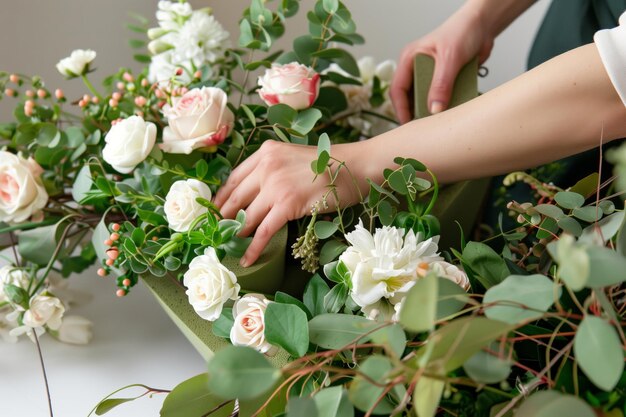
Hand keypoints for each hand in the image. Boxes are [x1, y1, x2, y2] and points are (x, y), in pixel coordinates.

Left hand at [214, 141, 363, 266]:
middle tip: (217, 234)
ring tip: (230, 247)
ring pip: (247, 215)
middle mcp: (266, 166)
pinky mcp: (287, 204)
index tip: (214, 212)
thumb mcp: (293, 157)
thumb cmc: (330, 164)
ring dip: (237, 234)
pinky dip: (253, 248)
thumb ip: (274, 169)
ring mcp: (276, 185)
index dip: (221, 198)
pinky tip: (247, 259)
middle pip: (236, 197)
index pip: (234, 178)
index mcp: (266, 152)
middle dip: (224, 218)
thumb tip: (257, 194)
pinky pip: (264, 231)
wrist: (354, 166)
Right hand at [390, 4, 493, 123]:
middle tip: (422, 127)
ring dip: (430, 110)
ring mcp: (430, 75)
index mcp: (410, 59)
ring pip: (424, 98)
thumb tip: (433, 109)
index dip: (401, 108)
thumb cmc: (462, 31)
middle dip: (414, 112)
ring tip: (435, 123)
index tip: (408, 123)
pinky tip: (449, 113)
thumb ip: (441, 84)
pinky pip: (439, 97)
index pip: (398, 88)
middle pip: (409, 96)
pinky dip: (444, 106)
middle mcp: (416, 68)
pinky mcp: (443, 80)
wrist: (483, 26)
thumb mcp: (450, 58)